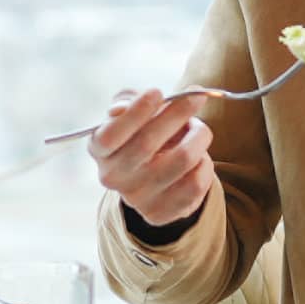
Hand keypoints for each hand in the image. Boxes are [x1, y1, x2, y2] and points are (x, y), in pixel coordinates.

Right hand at [89, 88, 215, 228]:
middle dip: (177, 114)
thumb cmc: (141, 131)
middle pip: (147, 143)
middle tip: (196, 96)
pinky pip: (196, 183)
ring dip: (198, 135)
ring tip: (198, 129)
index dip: (135, 112)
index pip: (110, 134)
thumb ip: (127, 101)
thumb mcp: (130, 111)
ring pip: (181, 159)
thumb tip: (121, 108)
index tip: (157, 91)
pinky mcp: (161, 212)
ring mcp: (136, 198)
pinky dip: (205, 163)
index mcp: (99, 149)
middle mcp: (112, 176)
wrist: (154, 176)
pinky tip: (199, 157)